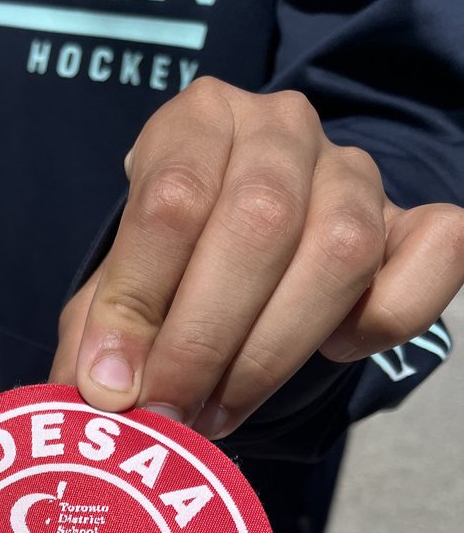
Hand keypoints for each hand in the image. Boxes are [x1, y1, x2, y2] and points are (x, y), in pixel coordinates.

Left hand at [50, 78, 463, 438]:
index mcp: (197, 121)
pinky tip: (334, 350)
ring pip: (340, 251)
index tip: (115, 387)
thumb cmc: (168, 270)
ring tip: (222, 409)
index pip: (171, 200)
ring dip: (274, 351)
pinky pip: (433, 256)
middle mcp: (281, 129)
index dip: (138, 304)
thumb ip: (100, 333)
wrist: (233, 251)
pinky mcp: (411, 220)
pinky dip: (388, 317)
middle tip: (172, 411)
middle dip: (204, 340)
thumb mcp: (117, 290)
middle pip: (259, 224)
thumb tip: (101, 391)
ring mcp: (354, 171)